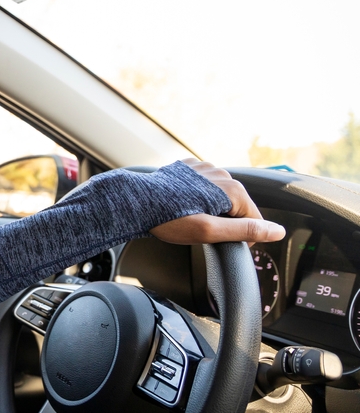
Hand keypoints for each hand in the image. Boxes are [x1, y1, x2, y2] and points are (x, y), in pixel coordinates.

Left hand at [150, 159, 284, 245]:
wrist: (135, 201)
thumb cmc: (169, 219)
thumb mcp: (210, 231)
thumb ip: (245, 231)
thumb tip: (277, 232)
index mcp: (232, 189)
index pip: (254, 218)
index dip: (244, 236)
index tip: (226, 244)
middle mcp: (222, 173)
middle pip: (237, 205)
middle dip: (226, 220)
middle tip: (203, 232)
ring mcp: (205, 168)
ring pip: (220, 194)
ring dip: (213, 208)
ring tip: (190, 219)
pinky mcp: (188, 167)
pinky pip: (203, 184)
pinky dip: (199, 196)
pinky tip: (183, 205)